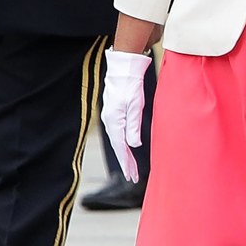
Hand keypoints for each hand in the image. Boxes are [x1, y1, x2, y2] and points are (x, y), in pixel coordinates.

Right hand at [101, 49, 152, 183]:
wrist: (124, 68)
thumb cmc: (131, 85)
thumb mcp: (135, 105)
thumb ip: (134, 126)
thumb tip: (134, 144)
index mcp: (114, 121)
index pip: (120, 147)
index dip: (127, 162)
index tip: (132, 175)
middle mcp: (110, 121)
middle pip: (119, 147)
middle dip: (126, 163)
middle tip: (133, 177)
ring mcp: (111, 117)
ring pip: (118, 141)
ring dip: (125, 155)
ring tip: (131, 168)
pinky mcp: (115, 113)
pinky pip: (119, 133)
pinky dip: (124, 144)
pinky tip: (128, 149)